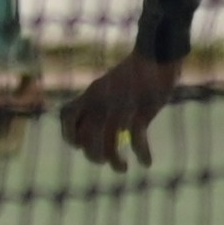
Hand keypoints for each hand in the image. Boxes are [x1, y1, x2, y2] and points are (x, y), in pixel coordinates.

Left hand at [58, 52, 184, 171]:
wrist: (157, 56)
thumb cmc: (134, 75)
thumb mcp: (107, 86)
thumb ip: (96, 105)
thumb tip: (88, 133)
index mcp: (90, 93)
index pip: (67, 115)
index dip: (69, 134)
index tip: (78, 145)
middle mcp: (101, 101)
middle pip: (86, 136)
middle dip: (93, 154)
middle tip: (104, 160)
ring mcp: (120, 106)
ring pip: (108, 143)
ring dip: (114, 161)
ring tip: (122, 168)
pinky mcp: (141, 111)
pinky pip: (137, 140)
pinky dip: (142, 154)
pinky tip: (146, 162)